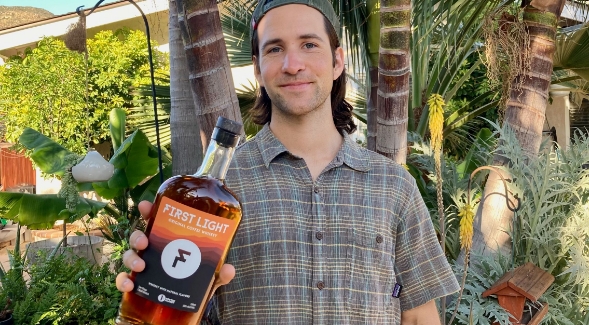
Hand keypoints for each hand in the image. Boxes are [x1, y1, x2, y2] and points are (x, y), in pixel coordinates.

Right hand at [115, 200, 235, 293]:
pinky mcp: (135, 287)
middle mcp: (153, 254)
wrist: (180, 316)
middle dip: (138, 236)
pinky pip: (122, 280)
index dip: (149, 212)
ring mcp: (142, 270)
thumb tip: (229, 269)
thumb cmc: (192, 289)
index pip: (157, 223)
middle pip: (139, 237)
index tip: (146, 206)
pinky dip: (122, 281)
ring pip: (129, 256)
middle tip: (145, 242)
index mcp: (169, 245)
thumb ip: (218, 275)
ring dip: (131, 257)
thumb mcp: (208, 281)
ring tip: (141, 266)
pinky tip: (129, 285)